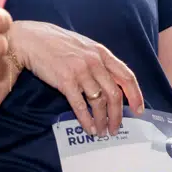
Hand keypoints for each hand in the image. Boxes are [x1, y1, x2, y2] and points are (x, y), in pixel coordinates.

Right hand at [9, 21, 143, 135]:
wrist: (33, 40)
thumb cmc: (59, 44)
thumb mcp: (85, 48)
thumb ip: (100, 63)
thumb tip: (112, 84)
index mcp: (102, 53)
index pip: (126, 76)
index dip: (135, 95)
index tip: (139, 110)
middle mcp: (95, 62)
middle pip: (114, 94)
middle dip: (118, 115)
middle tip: (116, 129)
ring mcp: (81, 71)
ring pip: (99, 102)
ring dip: (102, 120)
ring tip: (102, 132)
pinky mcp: (65, 81)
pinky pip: (80, 105)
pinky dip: (87, 120)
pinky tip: (90, 128)